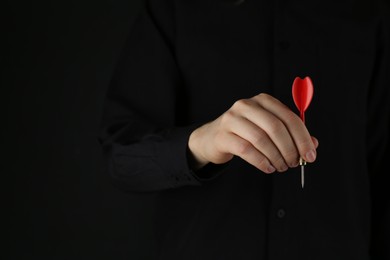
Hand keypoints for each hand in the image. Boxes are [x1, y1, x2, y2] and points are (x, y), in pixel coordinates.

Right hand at [188, 93, 318, 172]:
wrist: (213, 138)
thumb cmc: (244, 133)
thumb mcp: (268, 129)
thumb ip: (290, 135)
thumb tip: (312, 146)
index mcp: (263, 101)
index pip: (289, 117)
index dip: (303, 138)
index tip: (310, 155)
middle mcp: (247, 105)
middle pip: (275, 127)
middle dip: (289, 149)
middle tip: (294, 163)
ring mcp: (232, 119)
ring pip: (261, 139)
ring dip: (276, 157)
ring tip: (281, 167)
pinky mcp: (223, 135)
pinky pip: (246, 150)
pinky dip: (261, 161)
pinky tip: (268, 168)